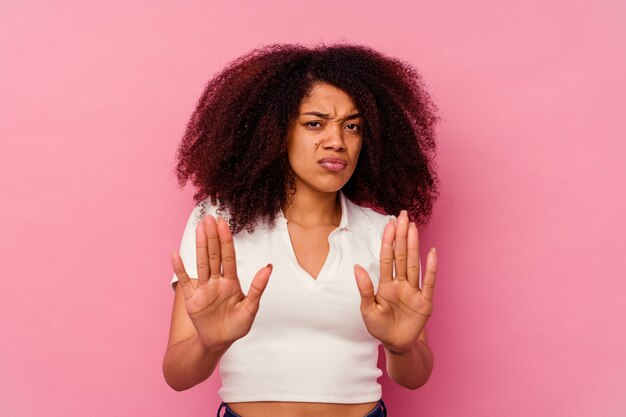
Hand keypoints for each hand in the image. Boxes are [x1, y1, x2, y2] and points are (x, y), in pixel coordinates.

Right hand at [171, 215, 271, 351]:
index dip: (227, 240)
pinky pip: (184, 281)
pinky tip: (175, 254)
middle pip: (214, 255)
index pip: (229, 257)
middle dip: (213, 237)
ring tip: (199, 227)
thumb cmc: (236, 326)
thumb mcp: (250, 309)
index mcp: (232, 282)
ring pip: (201, 263)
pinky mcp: (192, 298)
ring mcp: (203, 288)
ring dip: (200, 245)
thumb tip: (269, 267)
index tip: (224, 223)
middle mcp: (217, 281)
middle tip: (210, 218)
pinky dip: (180, 268)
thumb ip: (258, 288)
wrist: (218, 343)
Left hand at [354, 210, 436, 353]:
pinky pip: (429, 282)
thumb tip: (356, 266)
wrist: (396, 344)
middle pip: (401, 256)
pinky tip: (431, 252)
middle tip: (403, 216)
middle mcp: (401, 284)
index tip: (389, 224)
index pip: (387, 258)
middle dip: (402, 236)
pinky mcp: (425, 302)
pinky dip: (431, 268)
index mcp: (386, 285)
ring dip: (413, 246)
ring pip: (413, 264)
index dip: (388, 241)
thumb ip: (364, 289)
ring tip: (413, 228)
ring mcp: (414, 291)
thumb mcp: (367, 310)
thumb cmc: (380, 327)